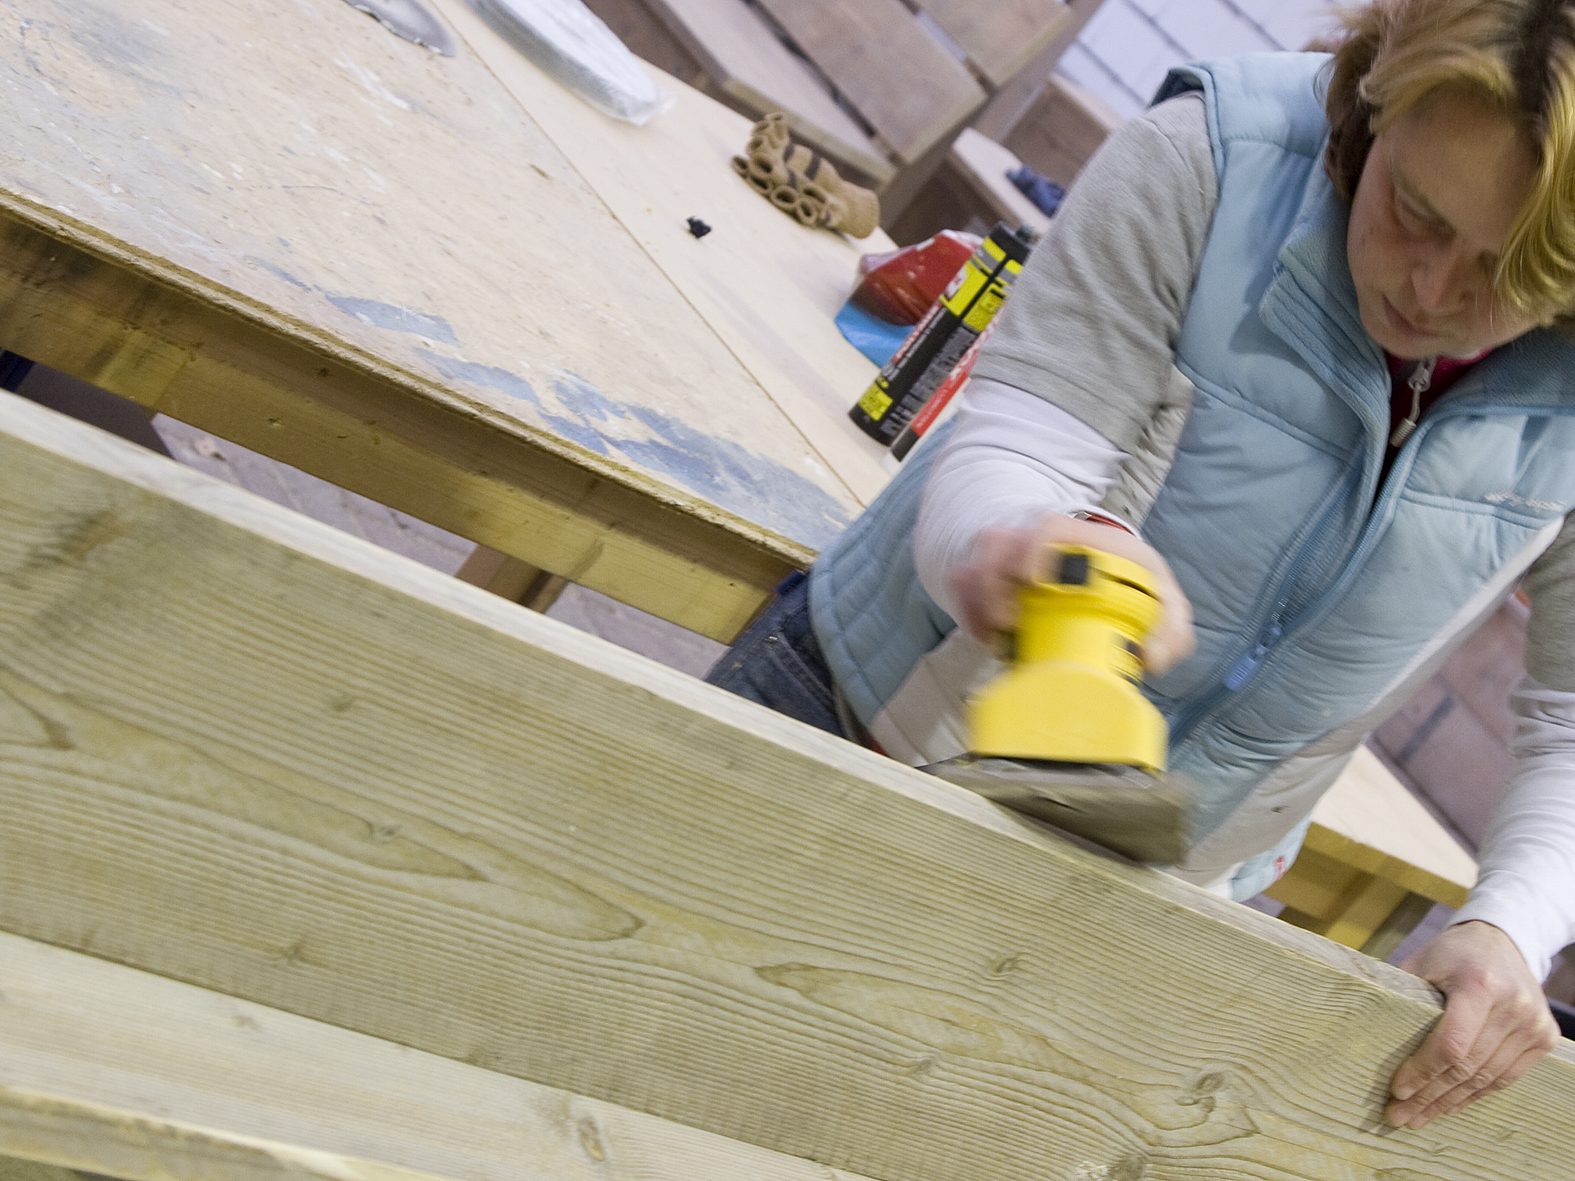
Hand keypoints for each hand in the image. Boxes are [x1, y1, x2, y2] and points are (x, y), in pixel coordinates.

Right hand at [947, 513, 1194, 673]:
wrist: (1097, 570)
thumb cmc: (1131, 583)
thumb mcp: (1162, 600)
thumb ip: (1171, 629)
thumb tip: (1150, 658)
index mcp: (1083, 538)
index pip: (1048, 527)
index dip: (1033, 548)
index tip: (1034, 579)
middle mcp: (1038, 543)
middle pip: (996, 546)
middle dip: (992, 585)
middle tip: (1009, 626)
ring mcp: (1010, 561)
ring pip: (972, 568)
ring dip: (978, 604)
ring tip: (998, 643)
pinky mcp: (991, 583)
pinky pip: (964, 590)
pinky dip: (969, 614)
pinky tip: (988, 641)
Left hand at [1386, 921, 1559, 1127]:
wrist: (1502, 941)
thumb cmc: (1452, 953)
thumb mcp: (1422, 961)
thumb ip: (1399, 994)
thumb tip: (1364, 1034)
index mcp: (1479, 983)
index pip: (1451, 1043)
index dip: (1423, 1071)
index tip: (1396, 1091)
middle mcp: (1513, 1005)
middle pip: (1467, 1066)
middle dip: (1429, 1095)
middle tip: (1400, 1116)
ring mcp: (1533, 1023)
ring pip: (1487, 1078)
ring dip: (1450, 1102)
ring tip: (1420, 1117)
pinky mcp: (1544, 1037)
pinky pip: (1506, 1077)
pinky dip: (1476, 1094)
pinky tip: (1450, 1104)